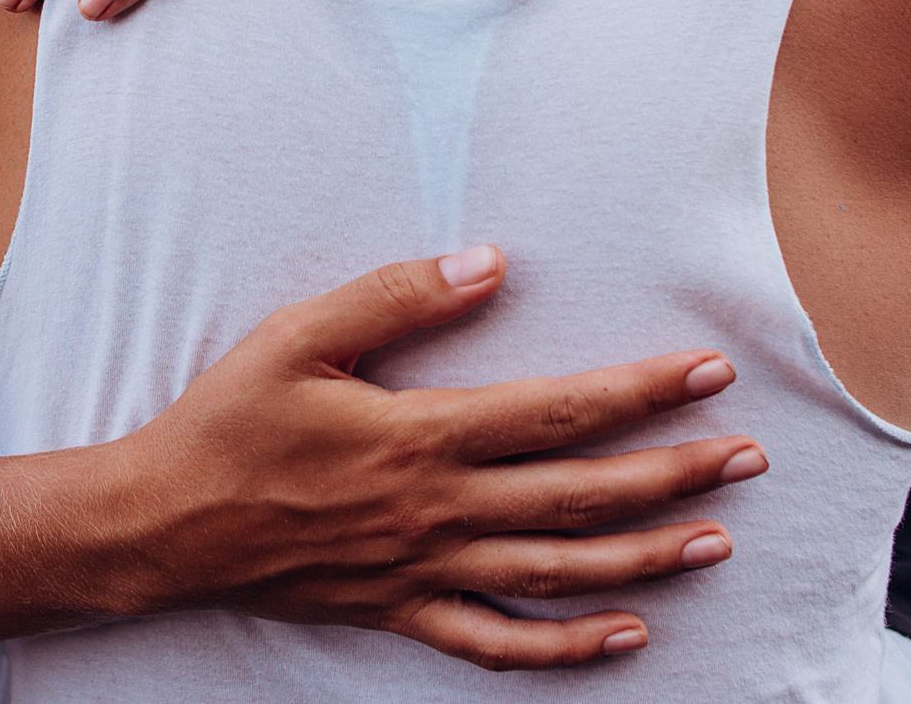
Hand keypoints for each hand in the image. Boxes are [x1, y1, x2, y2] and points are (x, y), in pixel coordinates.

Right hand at [121, 245, 766, 670]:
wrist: (163, 523)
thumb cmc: (226, 422)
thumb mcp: (297, 336)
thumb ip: (394, 296)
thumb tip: (487, 264)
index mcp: (420, 436)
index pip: (558, 412)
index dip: (640, 391)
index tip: (706, 373)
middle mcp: (438, 510)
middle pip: (582, 494)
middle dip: (675, 472)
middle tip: (747, 454)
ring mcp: (426, 571)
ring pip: (561, 570)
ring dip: (647, 556)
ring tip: (716, 537)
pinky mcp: (402, 612)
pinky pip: (501, 642)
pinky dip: (569, 646)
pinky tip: (626, 635)